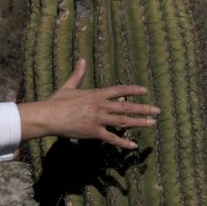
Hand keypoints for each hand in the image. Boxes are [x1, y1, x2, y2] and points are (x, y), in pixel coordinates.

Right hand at [17, 59, 159, 149]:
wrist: (48, 116)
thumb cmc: (56, 102)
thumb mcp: (69, 86)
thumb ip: (78, 74)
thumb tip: (82, 60)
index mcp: (96, 94)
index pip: (119, 90)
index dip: (133, 90)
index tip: (145, 91)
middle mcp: (100, 106)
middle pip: (126, 107)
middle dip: (143, 108)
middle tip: (157, 110)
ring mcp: (98, 119)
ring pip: (123, 121)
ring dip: (139, 122)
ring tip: (152, 123)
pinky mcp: (93, 132)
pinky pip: (111, 138)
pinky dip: (123, 142)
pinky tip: (133, 145)